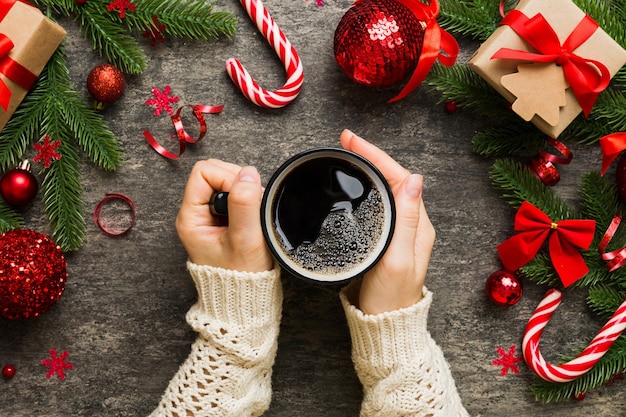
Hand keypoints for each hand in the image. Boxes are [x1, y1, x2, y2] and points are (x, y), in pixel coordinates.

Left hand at [175, 159, 272, 271]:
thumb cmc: (241, 276)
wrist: (245, 299)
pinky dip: (248, 199)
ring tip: (255, 214)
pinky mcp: (223, 218)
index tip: (246, 195)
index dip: (228, 177)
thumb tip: (248, 173)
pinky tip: (254, 217)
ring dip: (245, 190)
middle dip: (238, 181)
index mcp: (191, 218)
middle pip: (214, 172)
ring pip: (226, 181)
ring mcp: (209, 216)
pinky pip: (235, 194)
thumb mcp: (245, 240)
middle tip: (253, 204)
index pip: (204, 172)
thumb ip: (244, 205)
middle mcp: (196, 214)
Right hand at [340, 130, 435, 313]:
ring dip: (369, 168)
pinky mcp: (387, 237)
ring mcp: (400, 230)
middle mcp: (412, 223)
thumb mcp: (398, 259)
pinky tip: (354, 183)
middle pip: (393, 178)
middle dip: (371, 156)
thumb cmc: (390, 297)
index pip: (400, 178)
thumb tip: (414, 179)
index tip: (353, 141)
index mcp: (418, 225)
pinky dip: (365, 187)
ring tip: (348, 154)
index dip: (376, 156)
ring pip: (385, 188)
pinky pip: (378, 203)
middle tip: (346, 141)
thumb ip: (407, 220)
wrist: (384, 324)